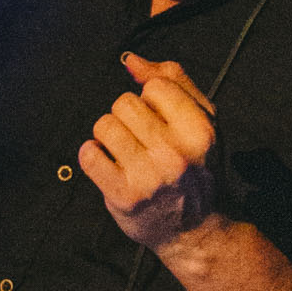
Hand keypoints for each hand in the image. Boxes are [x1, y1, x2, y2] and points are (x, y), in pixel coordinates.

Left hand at [78, 53, 221, 254]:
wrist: (197, 230)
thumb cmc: (198, 166)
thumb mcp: (203, 119)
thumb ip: (173, 81)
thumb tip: (131, 60)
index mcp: (200, 131)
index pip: (155, 87)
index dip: (153, 100)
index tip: (161, 120)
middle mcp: (175, 154)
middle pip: (124, 103)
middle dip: (128, 115)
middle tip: (142, 138)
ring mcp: (148, 177)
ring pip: (104, 125)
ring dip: (109, 134)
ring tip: (125, 150)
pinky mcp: (123, 196)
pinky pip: (88, 155)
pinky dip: (93, 154)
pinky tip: (108, 163)